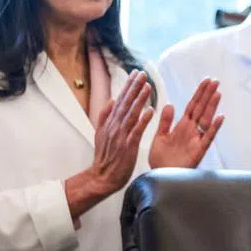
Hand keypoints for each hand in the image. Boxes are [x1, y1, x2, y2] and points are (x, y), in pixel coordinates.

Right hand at [64, 71, 153, 220]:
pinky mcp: (128, 146)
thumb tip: (111, 99)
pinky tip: (150, 111)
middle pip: (125, 103)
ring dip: (139, 99)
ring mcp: (120, 135)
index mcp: (110, 122)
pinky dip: (143, 121)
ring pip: (131, 114)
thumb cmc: (106, 156)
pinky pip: (136, 131)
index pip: (120, 100)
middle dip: (134, 87)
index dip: (128, 86)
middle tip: (142, 73)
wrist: (103, 176)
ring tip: (147, 86)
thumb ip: (105, 115)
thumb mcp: (100, 133)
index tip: (136, 73)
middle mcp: (114, 126)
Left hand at [148, 78, 223, 167]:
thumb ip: (165, 121)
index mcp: (182, 126)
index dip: (199, 93)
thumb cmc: (160, 159)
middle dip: (208, 95)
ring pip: (206, 119)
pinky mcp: (198, 151)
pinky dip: (214, 128)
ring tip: (218, 93)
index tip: (206, 81)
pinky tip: (219, 118)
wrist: (159, 176)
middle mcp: (191, 131)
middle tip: (216, 81)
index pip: (192, 105)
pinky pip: (207, 138)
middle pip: (201, 109)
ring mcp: (196, 140)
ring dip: (212, 106)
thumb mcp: (159, 136)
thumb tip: (169, 104)